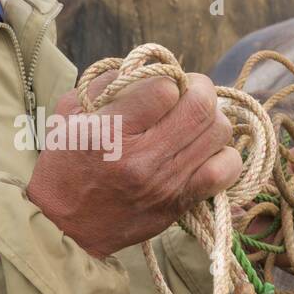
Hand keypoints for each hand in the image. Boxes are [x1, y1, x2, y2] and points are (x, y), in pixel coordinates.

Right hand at [26, 71, 241, 259]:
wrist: (66, 227)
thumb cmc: (66, 163)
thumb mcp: (69, 114)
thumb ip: (107, 83)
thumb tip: (149, 66)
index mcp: (108, 132)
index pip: (165, 89)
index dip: (167, 79)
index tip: (159, 86)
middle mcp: (141, 159)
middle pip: (201, 107)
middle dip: (198, 90)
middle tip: (187, 92)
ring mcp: (165, 184)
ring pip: (218, 132)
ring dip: (210, 119)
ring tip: (192, 122)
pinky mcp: (180, 203)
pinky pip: (226, 170)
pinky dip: (223, 154)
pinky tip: (203, 151)